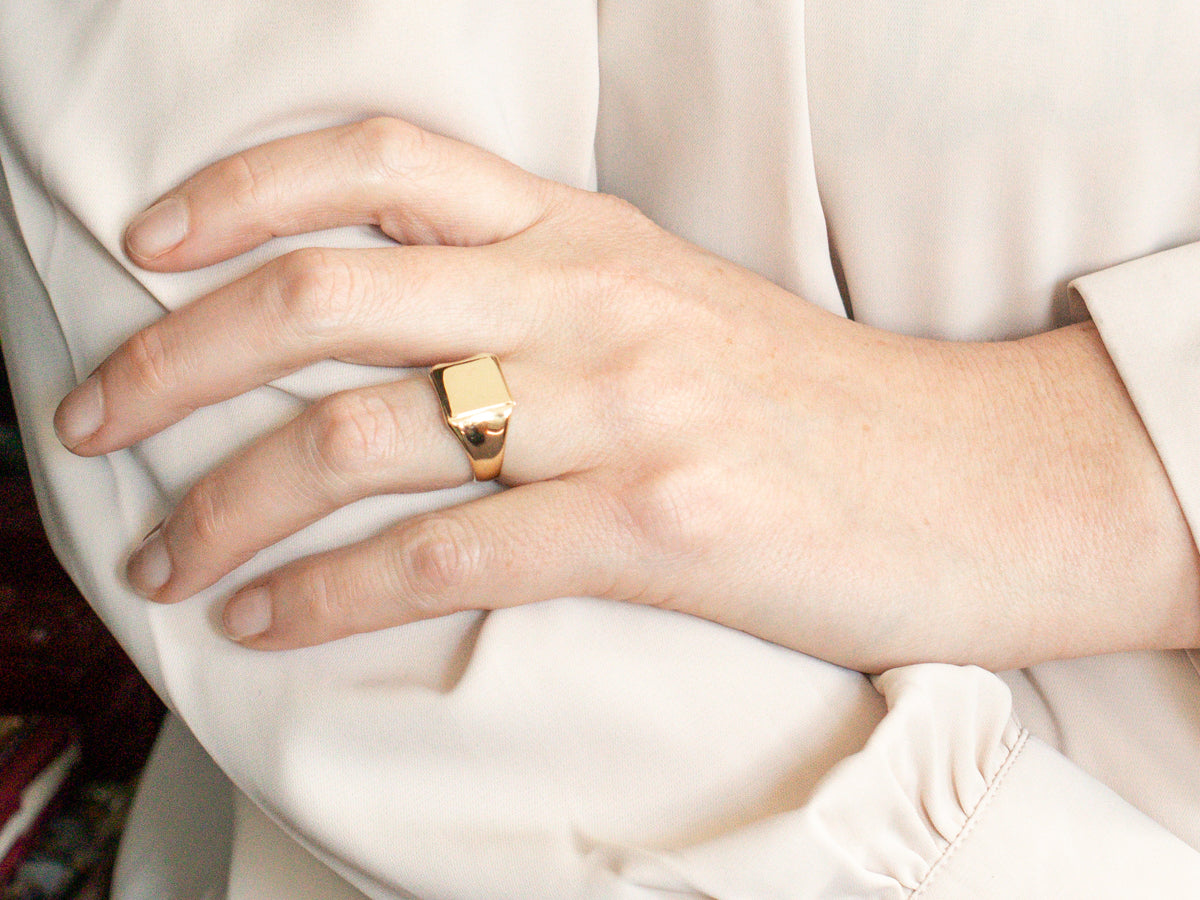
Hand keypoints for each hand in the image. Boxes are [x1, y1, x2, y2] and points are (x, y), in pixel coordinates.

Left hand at [55, 118, 1199, 669]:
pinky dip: (329, 595)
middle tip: (96, 417)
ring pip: (360, 439)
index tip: (153, 243)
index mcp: (589, 236)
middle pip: (328, 296)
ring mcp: (619, 409)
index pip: (385, 162)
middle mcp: (587, 301)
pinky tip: (268, 621)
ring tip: (164, 554)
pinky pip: (441, 557)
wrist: (970, 476)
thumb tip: (416, 344)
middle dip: (178, 357)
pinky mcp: (651, 526)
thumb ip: (547, 302)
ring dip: (228, 504)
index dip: (245, 187)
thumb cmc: (813, 404)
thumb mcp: (672, 309)